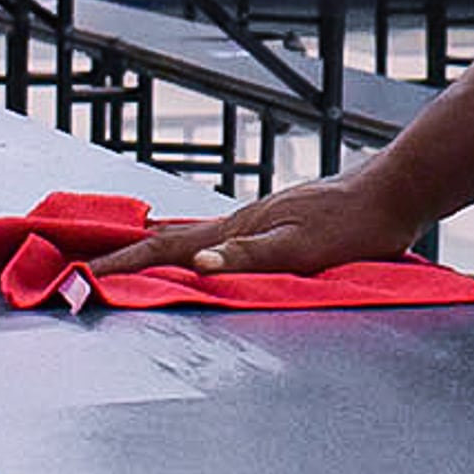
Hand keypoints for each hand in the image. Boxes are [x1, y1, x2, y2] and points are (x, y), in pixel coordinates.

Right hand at [87, 162, 425, 279]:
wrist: (392, 193)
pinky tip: (190, 254)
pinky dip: (186, 248)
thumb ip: (249, 257)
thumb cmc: (353, 224)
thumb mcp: (302, 248)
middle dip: (122, 255)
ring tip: (119, 259)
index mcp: (236, 230)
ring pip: (188, 239)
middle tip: (81, 267)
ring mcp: (253, 223)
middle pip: (167, 240)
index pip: (166, 250)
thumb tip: (197, 265)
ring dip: (150, 251)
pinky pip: (214, 241)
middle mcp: (237, 224)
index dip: (124, 266)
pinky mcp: (272, 227)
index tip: (83, 279)